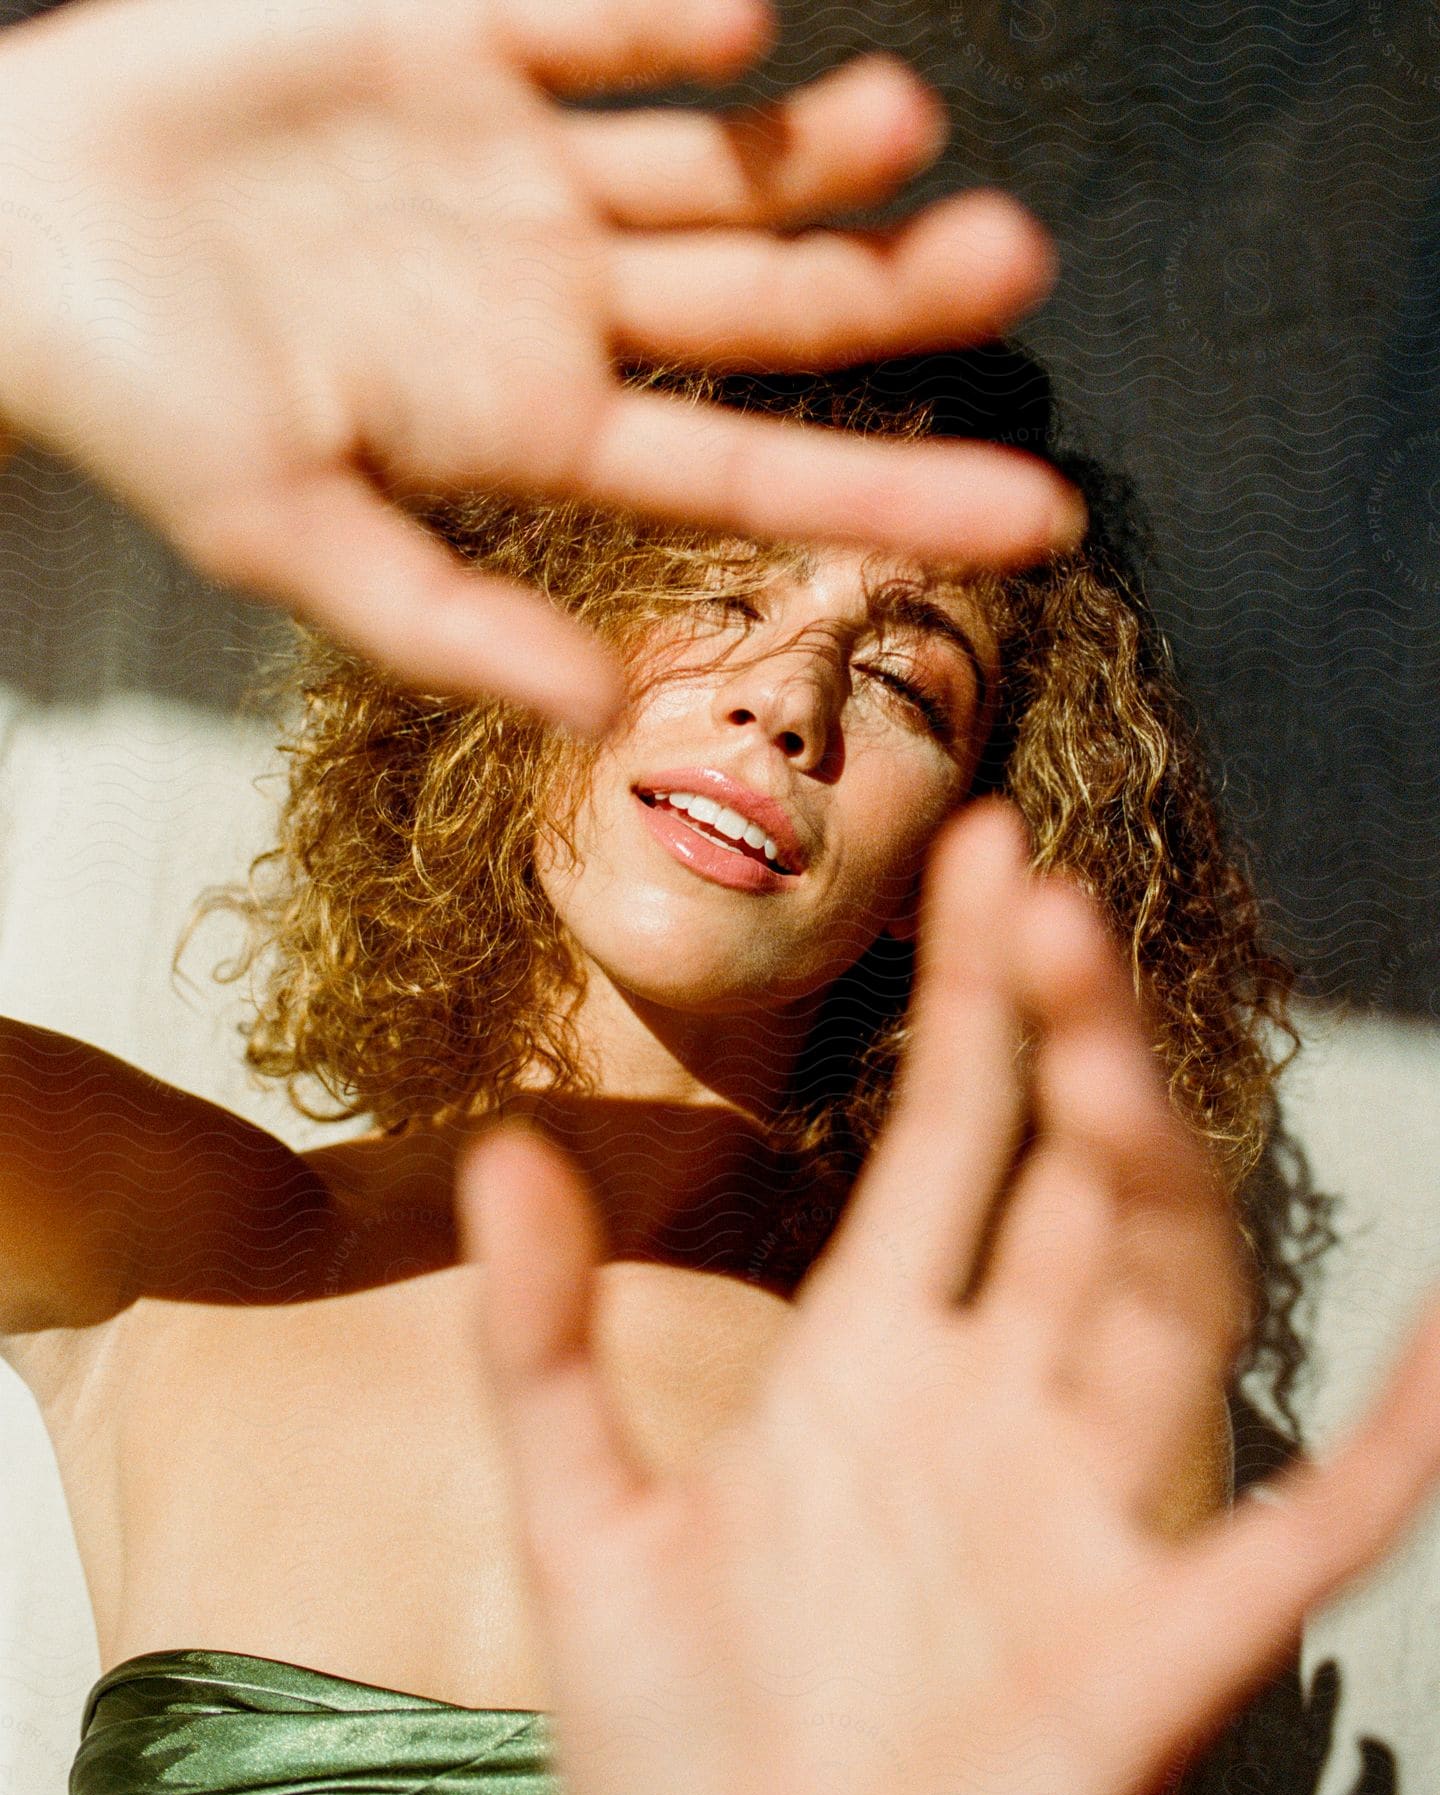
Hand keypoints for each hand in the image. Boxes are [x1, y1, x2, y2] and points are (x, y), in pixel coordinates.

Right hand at [0, 0, 1079, 728]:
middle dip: (895, 288)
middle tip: (1018, 260)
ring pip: (714, 156)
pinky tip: (741, 23)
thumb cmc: (139, 402)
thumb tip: (610, 715)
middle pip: (770, 300)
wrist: (20, 230)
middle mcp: (556, 297)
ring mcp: (518, 169)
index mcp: (536, 421)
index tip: (1043, 515)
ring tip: (907, 123)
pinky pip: (589, 19)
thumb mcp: (288, 539)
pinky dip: (665, 19)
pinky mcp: (454, 41)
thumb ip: (451, 624)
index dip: (900, 493)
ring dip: (817, 144)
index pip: (755, 466)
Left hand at [457, 801, 1439, 1794]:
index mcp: (877, 1352)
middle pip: (1072, 1185)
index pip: (952, 1126)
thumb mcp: (582, 1517)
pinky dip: (1391, 1445)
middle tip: (1048, 909)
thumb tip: (498, 1157)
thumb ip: (548, 1340)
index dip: (975, 991)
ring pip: (1166, 1305)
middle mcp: (998, 1401)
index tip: (984, 849)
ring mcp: (1082, 1512)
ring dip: (1158, 1176)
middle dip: (1073, 1045)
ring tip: (1111, 1053)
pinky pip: (1303, 1534)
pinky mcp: (1149, 1649)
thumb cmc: (670, 1732)